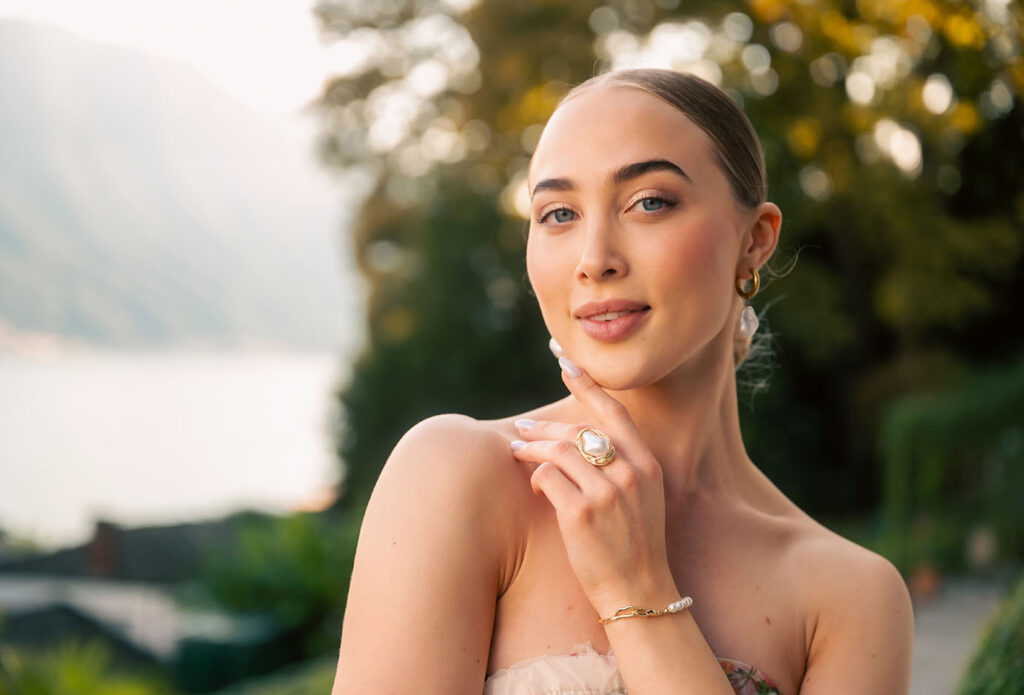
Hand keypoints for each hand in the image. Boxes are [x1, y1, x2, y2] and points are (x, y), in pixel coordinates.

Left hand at [510, 356, 676, 616]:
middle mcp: (630, 474)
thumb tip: (580, 438)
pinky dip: (535, 476)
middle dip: (545, 425)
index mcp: (648, 466)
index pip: (615, 412)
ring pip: (558, 449)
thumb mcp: (643, 499)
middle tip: (523, 426)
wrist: (639, 593)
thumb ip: (621, 467)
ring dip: (531, 447)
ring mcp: (606, 493)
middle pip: (578, 429)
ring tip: (516, 450)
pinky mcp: (581, 513)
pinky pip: (547, 476)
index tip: (565, 363)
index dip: (588, 385)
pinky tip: (533, 487)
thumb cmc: (634, 546)